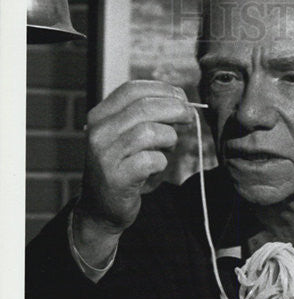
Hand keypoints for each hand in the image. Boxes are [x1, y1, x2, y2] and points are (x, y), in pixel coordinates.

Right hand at [80, 80, 195, 232]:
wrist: (101, 208)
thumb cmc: (123, 169)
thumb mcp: (128, 137)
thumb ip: (147, 119)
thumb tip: (182, 104)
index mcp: (100, 116)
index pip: (132, 90)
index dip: (162, 90)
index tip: (182, 98)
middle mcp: (99, 132)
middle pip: (144, 108)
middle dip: (174, 109)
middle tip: (189, 117)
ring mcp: (106, 155)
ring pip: (150, 132)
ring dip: (168, 139)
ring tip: (167, 149)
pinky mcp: (117, 178)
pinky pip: (152, 160)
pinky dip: (162, 163)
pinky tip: (156, 169)